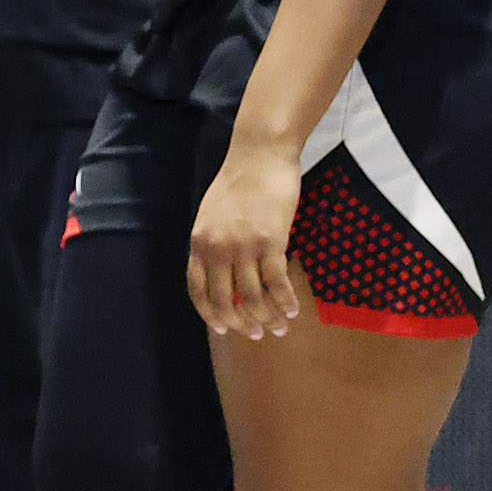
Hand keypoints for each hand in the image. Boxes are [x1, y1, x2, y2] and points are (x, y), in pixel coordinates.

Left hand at [187, 136, 306, 340]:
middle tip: (257, 334)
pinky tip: (294, 310)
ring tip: (280, 327)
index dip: (210, 314)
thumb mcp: (212, 215)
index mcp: (199, 242)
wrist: (258, 156)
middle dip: (242, 323)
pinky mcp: (270, 241)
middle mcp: (216, 248)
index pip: (198, 290)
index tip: (224, 329)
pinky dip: (286, 301)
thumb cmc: (237, 183)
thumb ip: (213, 243)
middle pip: (225, 300)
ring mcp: (243, 246)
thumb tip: (222, 273)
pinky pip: (277, 283)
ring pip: (254, 297)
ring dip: (268, 318)